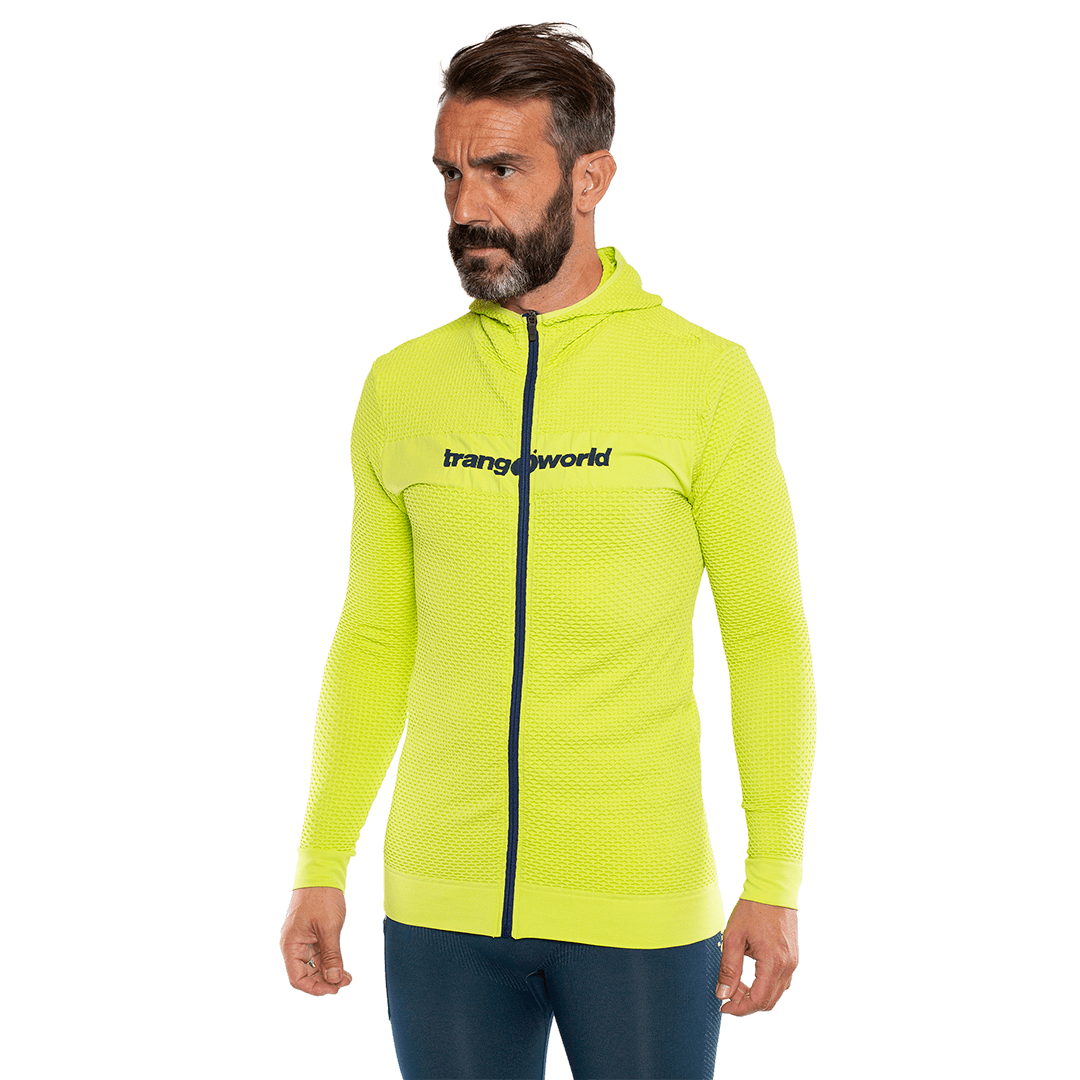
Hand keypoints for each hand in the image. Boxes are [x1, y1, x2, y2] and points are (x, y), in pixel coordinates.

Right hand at [278, 886, 354, 996]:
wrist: (322, 872)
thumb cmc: (321, 896)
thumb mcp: (330, 928)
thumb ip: (332, 955)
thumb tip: (334, 979)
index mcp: (291, 945)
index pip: (297, 979)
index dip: (315, 988)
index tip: (333, 989)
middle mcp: (293, 945)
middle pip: (305, 974)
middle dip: (325, 981)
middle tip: (344, 982)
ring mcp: (301, 939)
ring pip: (313, 965)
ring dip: (329, 972)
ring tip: (347, 976)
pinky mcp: (310, 934)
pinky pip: (317, 954)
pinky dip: (329, 961)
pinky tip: (342, 966)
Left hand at [715, 898, 798, 1017]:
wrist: (774, 887)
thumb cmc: (753, 908)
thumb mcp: (734, 937)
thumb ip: (729, 968)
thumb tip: (723, 993)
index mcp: (773, 963)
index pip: (758, 1001)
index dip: (740, 1009)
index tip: (723, 1006)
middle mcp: (788, 966)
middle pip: (769, 1002)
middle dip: (746, 1004)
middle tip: (727, 995)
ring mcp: (793, 962)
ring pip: (775, 993)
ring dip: (756, 994)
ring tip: (735, 983)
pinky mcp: (793, 956)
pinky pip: (780, 981)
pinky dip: (764, 985)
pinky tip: (748, 974)